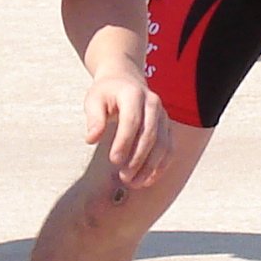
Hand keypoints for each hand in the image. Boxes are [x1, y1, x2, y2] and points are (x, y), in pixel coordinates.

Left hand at [82, 67, 165, 186]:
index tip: (113, 160)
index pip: (132, 121)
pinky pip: (169, 147)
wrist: (126, 78)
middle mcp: (153, 103)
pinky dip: (161, 165)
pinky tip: (149, 179)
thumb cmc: (107, 92)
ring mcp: (163, 115)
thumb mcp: (94, 100)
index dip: (124, 142)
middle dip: (137, 159)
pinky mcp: (167, 126)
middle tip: (124, 177)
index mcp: (133, 95)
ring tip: (135, 183)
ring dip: (150, 166)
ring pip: (163, 144)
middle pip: (150, 134)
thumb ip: (94, 119)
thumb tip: (91, 139)